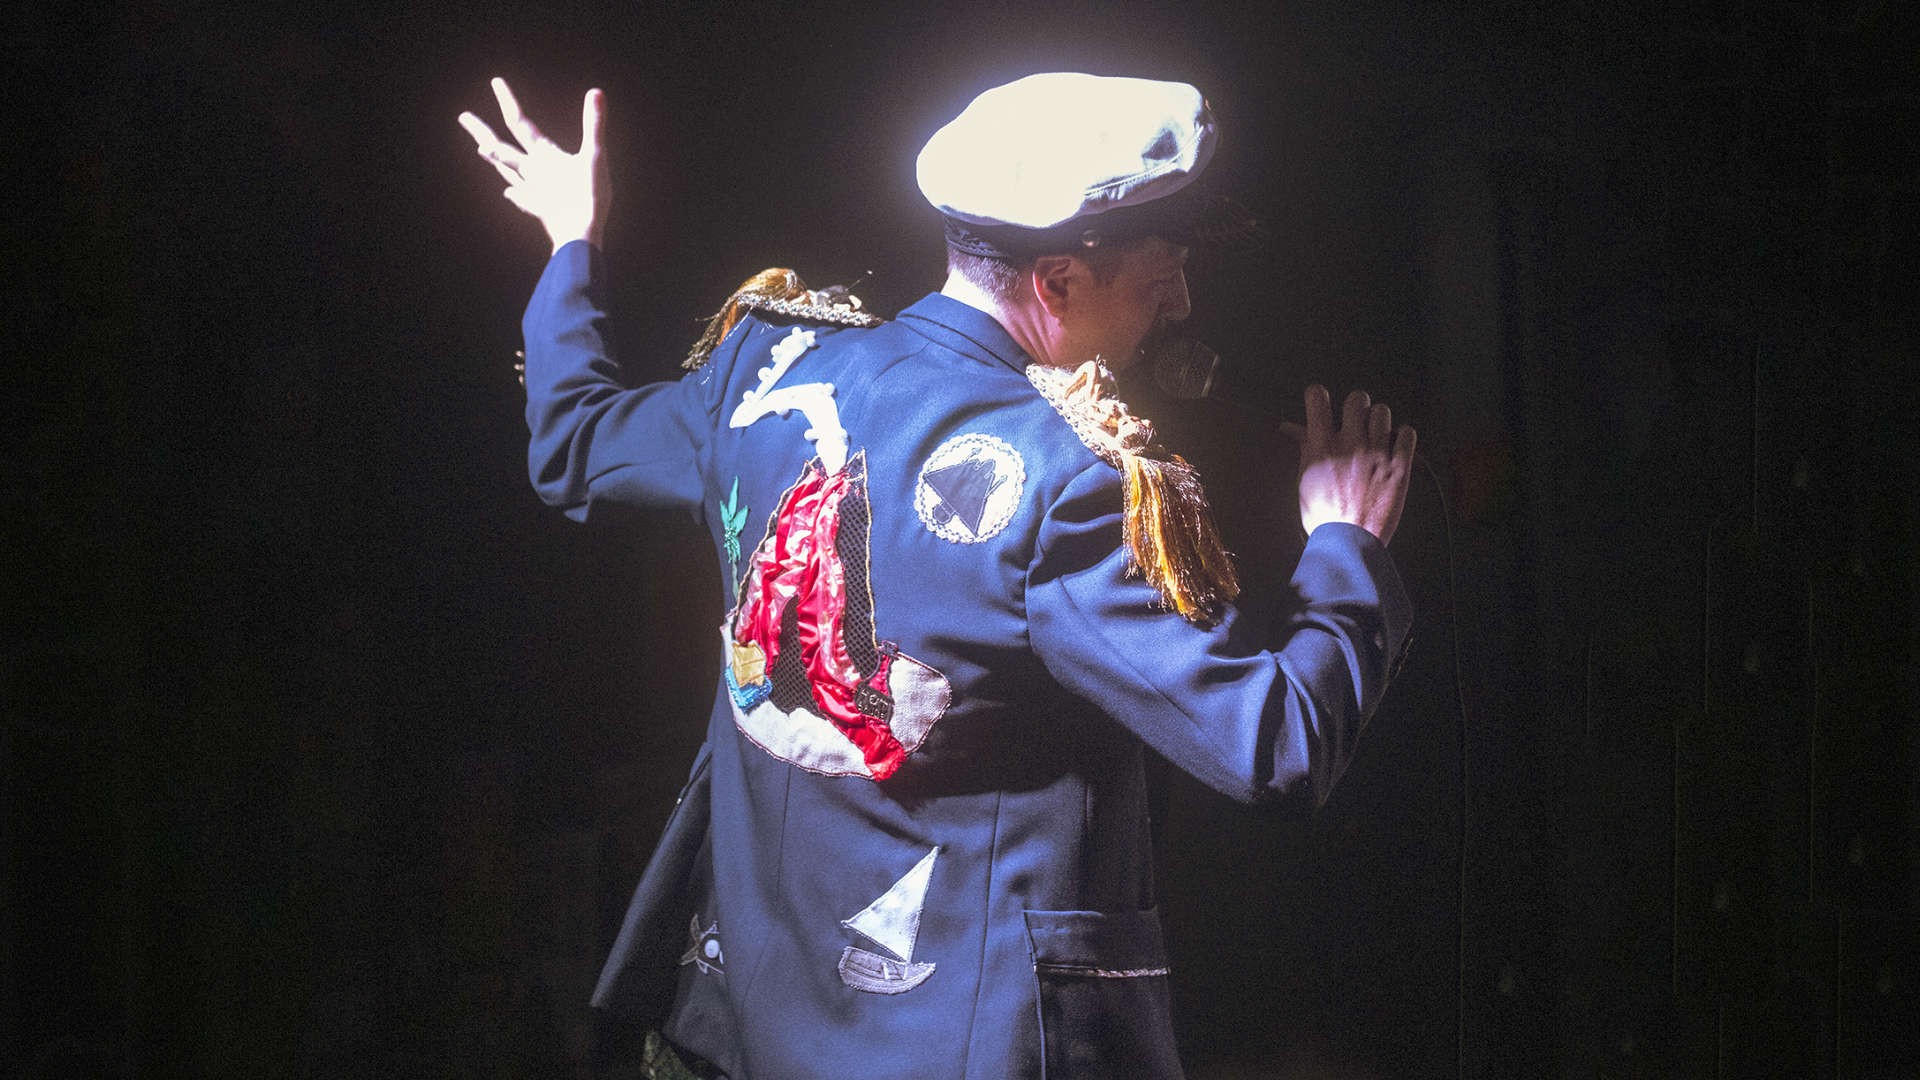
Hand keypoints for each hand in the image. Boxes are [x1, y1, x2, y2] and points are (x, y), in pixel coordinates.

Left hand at [458, 78, 608, 252]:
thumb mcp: (595, 158)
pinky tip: (509, 194)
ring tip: (483, 150)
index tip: (495, 82)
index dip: (508, 102)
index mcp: (541, 157)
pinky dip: (515, 193)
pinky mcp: (540, 209)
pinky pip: (522, 198)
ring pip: (508, 171)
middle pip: (501, 148)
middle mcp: (531, 173)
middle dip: (481, 131)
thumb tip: (596, 91)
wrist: (579, 240)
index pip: (519, 123)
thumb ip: (594, 125)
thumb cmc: (588, 199)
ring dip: (496, 158)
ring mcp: (532, 192)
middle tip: (463, 118)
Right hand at [1293, 385, 1415, 544]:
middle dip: (1355, 408)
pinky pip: (1407, 433)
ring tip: (1375, 437)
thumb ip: (1305, 448)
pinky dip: (1402, 436)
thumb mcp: (1306, 479)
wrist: (1348, 542)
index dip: (1319, 397)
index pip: (1317, 397)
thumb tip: (1294, 428)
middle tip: (1355, 423)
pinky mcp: (1399, 466)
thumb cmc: (1323, 514)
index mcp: (1321, 446)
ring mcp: (1376, 453)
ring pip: (1383, 412)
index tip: (1322, 405)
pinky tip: (1394, 447)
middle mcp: (1350, 443)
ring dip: (1378, 422)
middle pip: (1357, 399)